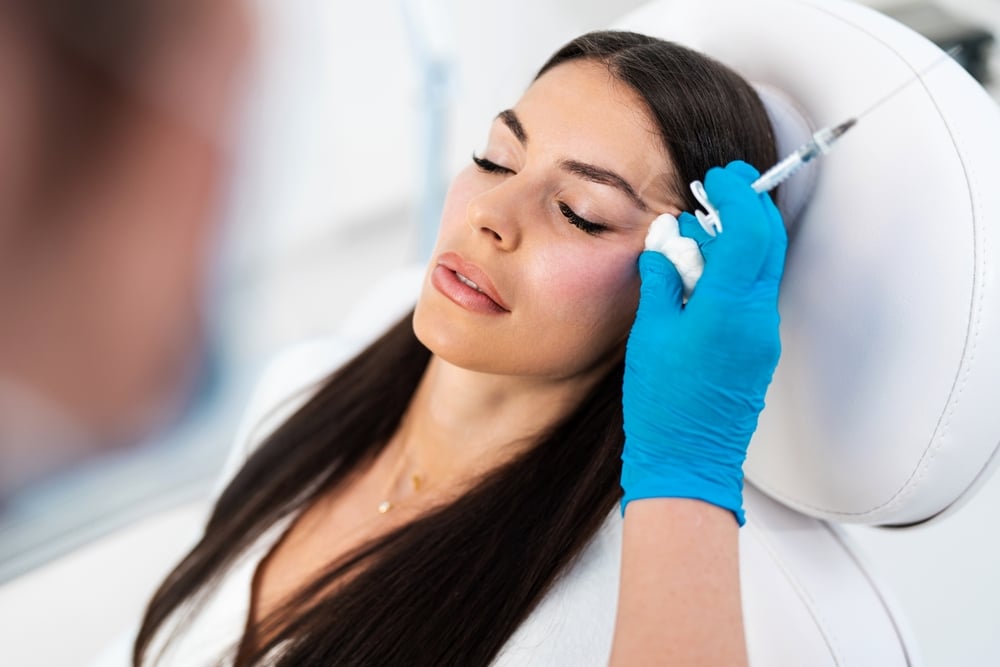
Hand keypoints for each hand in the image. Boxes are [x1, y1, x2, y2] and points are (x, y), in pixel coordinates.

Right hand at [620, 161, 786, 524]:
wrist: (687, 461)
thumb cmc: (662, 405)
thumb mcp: (650, 334)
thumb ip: (662, 281)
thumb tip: (666, 246)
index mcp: (728, 308)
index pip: (750, 230)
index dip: (738, 194)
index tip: (719, 177)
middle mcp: (757, 317)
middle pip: (770, 241)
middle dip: (749, 205)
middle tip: (719, 188)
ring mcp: (764, 335)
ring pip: (764, 266)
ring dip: (739, 239)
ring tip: (698, 235)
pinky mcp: (760, 349)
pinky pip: (754, 293)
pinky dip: (735, 270)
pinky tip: (702, 275)